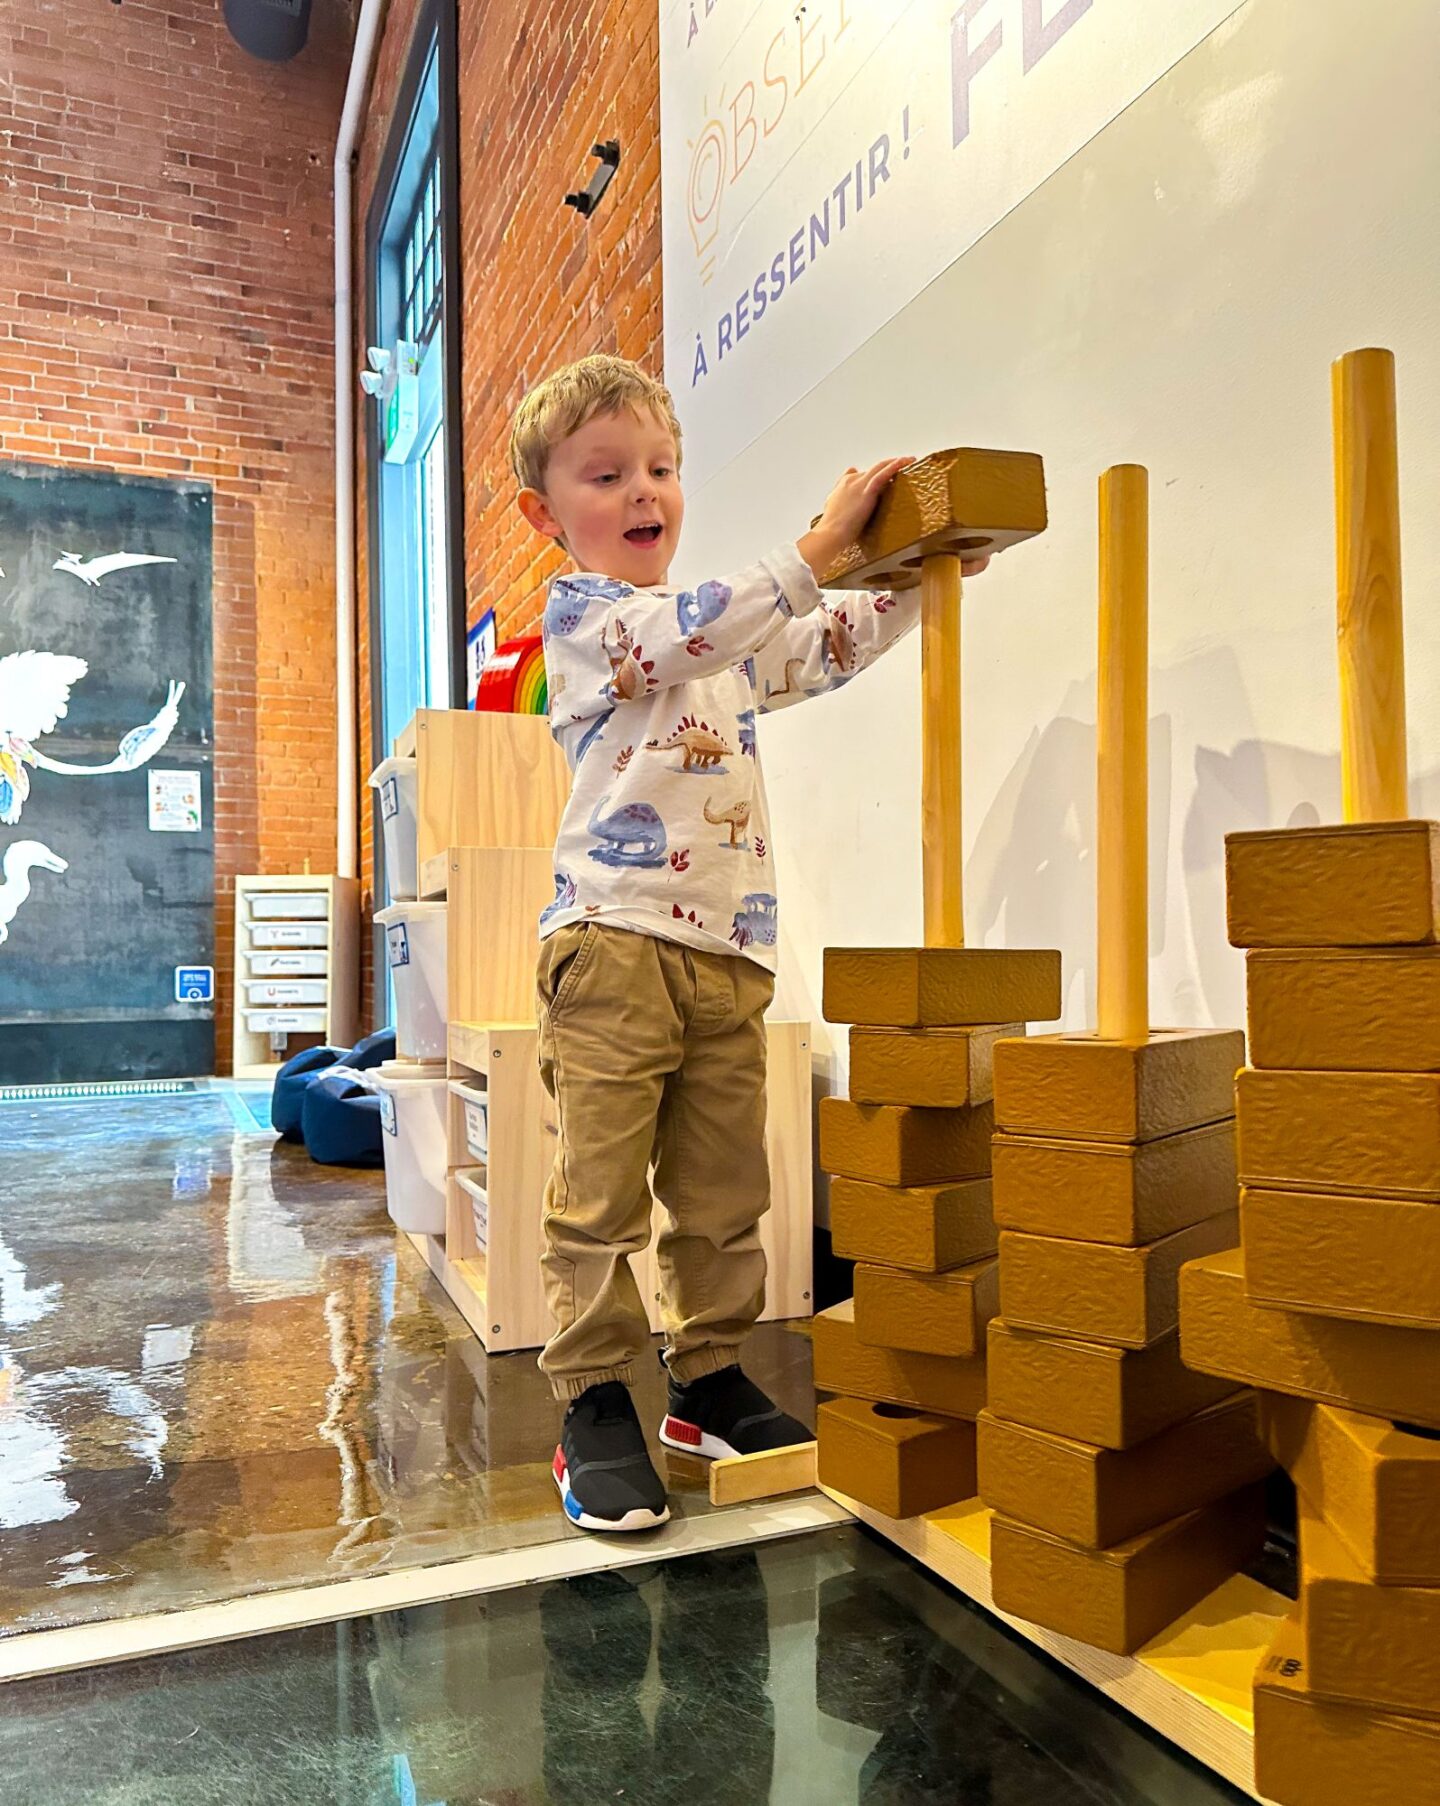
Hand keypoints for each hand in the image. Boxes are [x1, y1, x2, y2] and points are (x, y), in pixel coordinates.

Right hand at [798, 457, 912, 577]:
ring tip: (910, 460)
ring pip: (880, 467)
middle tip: (903, 465)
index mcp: (842, 485)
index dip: (871, 474)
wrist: (830, 533)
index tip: (883, 473)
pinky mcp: (867, 490)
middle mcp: (851, 480)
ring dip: (896, 462)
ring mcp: (859, 483)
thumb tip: (844, 506)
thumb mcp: (832, 512)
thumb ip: (839, 504)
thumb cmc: (831, 528)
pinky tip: (906, 462)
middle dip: (887, 466)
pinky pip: (884, 474)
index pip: (858, 474)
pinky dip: (895, 466)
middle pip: (873, 470)